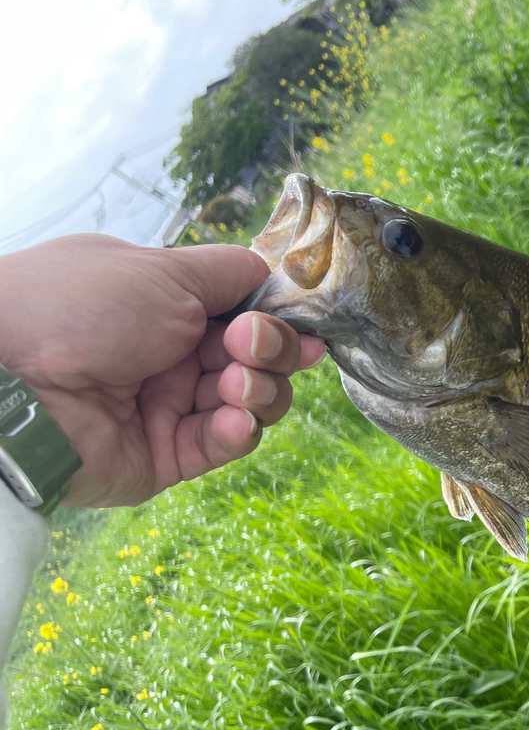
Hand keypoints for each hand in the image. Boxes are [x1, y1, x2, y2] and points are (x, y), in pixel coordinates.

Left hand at [0, 233, 325, 506]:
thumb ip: (230, 274)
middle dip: (271, 352)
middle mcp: (166, 355)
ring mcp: (165, 408)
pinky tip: (234, 419)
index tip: (298, 321)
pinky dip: (238, 431)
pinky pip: (220, 445)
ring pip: (248, 403)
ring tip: (236, 385)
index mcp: (162, 306)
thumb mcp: (163, 270)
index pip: (243, 315)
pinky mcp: (164, 458)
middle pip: (255, 360)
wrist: (11, 382)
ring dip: (259, 391)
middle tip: (253, 347)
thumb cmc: (78, 309)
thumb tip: (274, 275)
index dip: (276, 320)